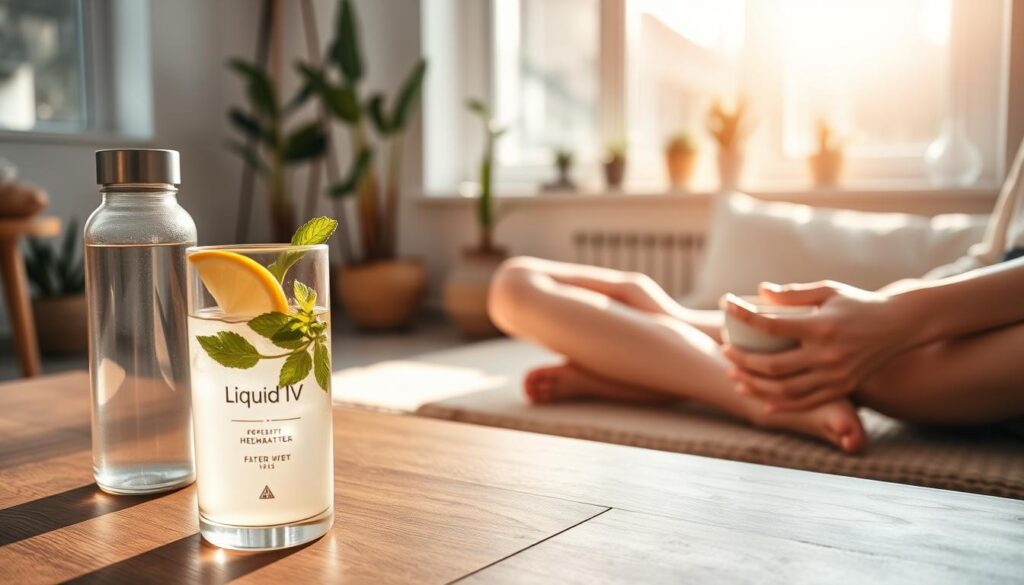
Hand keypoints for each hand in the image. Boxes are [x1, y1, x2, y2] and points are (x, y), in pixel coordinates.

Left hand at [722, 281, 917, 410]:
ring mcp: (836, 375)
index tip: (727, 306)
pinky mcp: (843, 387)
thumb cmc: (858, 302)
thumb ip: (793, 293)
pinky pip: (807, 402)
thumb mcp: (828, 290)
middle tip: (724, 351)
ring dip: (755, 385)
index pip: (772, 324)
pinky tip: (762, 401)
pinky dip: (782, 405)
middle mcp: (828, 355)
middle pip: (773, 365)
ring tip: (735, 375)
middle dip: (742, 360)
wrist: (899, 324)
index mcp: (822, 326)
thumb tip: (760, 290)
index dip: (744, 316)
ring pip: (786, 389)